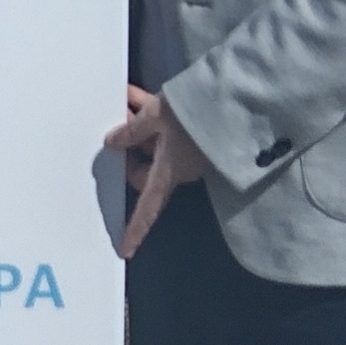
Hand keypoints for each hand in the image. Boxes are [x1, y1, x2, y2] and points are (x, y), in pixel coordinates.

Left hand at [103, 85, 210, 260]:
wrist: (233, 99)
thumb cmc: (194, 113)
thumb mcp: (155, 117)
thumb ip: (131, 131)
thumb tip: (112, 143)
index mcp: (167, 174)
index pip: (147, 209)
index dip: (135, 230)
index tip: (124, 250)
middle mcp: (178, 169)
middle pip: (143, 171)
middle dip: (128, 150)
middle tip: (118, 121)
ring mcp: (187, 153)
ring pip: (152, 146)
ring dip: (138, 126)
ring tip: (127, 99)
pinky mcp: (195, 136)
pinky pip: (164, 130)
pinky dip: (151, 115)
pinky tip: (138, 94)